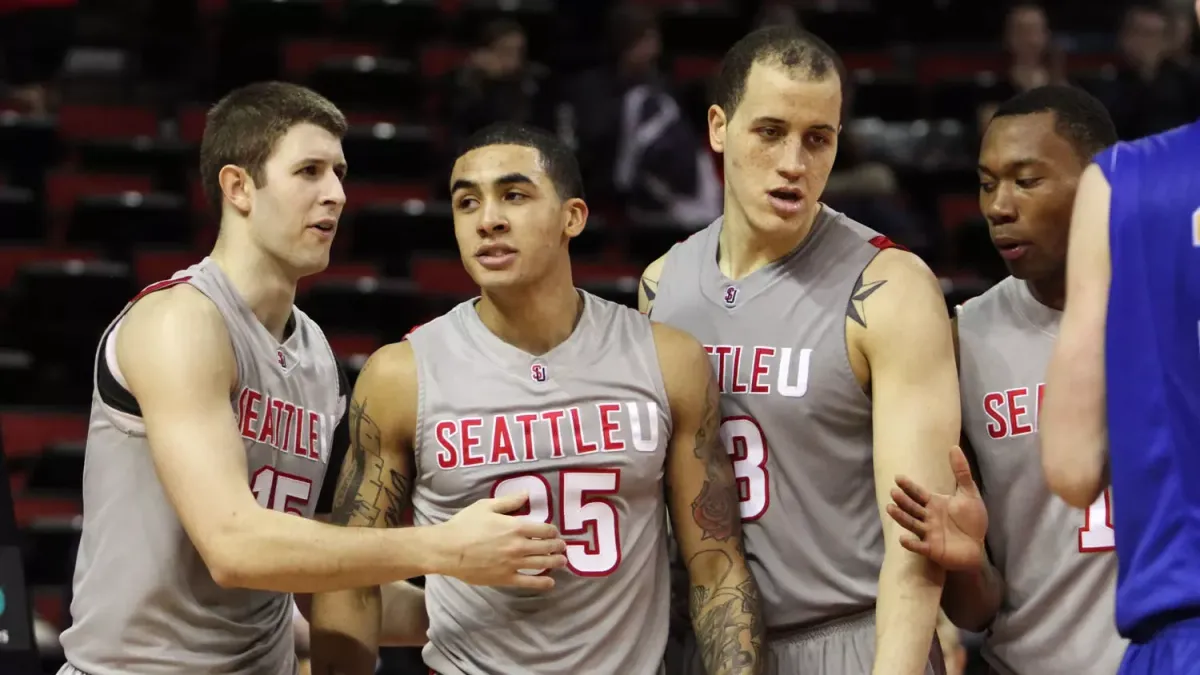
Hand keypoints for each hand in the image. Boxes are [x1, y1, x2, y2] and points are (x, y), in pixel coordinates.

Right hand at [433, 492, 566, 589]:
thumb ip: (509, 501)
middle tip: (563, 547)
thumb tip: (527, 494)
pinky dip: (542, 583)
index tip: (555, 532)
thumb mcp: (486, 506)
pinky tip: (550, 583)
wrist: (448, 549)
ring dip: (555, 562)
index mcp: (516, 526)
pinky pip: (529, 582)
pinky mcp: (505, 578)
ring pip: (542, 564)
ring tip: (562, 562)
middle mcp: (519, 546)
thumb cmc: (465, 525)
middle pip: (546, 547)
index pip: (545, 529)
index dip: (553, 531)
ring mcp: (513, 564)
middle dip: (558, 547)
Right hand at [886, 446, 987, 570]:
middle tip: (893, 492)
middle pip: (912, 507)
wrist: (978, 546)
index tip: (898, 477)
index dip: (909, 486)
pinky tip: (903, 539)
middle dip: (903, 500)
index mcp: (934, 503)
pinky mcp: (932, 549)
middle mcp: (928, 517)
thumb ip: (961, 472)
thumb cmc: (972, 520)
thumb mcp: (969, 493)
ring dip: (901, 517)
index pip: (918, 493)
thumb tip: (954, 447)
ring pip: (912, 524)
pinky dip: (911, 544)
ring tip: (890, 509)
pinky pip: (920, 546)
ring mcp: (928, 533)